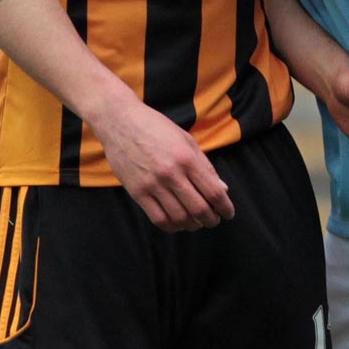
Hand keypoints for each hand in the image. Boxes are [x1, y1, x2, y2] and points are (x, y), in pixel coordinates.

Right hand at [92, 100, 233, 230]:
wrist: (120, 122)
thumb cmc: (157, 128)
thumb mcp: (187, 140)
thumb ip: (205, 166)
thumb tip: (223, 189)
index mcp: (187, 158)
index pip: (213, 192)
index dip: (225, 207)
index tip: (228, 213)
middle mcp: (171, 173)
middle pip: (198, 208)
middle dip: (211, 219)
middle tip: (214, 220)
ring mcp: (152, 184)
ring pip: (179, 217)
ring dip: (192, 225)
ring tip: (197, 223)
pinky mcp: (136, 192)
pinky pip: (157, 218)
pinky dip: (171, 226)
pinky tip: (177, 223)